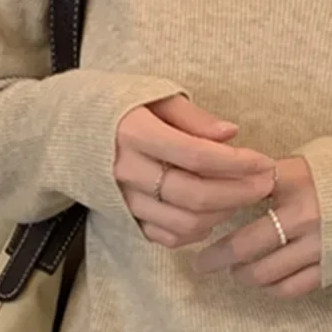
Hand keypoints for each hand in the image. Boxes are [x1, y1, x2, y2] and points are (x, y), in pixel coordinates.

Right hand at [115, 95, 275, 246]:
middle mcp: (127, 170)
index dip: (237, 162)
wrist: (66, 130)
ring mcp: (123, 199)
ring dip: (221, 213)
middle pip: (194, 194)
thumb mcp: (154, 96)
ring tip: (241, 197)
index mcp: (135, 133)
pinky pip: (165, 235)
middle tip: (265, 185)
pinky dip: (195, 231)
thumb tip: (232, 134)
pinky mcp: (122, 218)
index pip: (197, 155)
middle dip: (238, 193)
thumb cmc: (119, 106)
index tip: (265, 162)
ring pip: (184, 221)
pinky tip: (211, 215)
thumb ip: (194, 118)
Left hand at [190, 155, 321, 297]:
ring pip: (264, 272)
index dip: (214, 207)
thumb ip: (274, 174)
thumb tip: (230, 183)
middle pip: (245, 244)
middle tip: (201, 263)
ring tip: (233, 272)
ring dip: (242, 275)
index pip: (241, 193)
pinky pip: (291, 287)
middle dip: (216, 257)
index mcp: (296, 178)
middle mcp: (304, 213)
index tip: (198, 216)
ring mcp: (319, 244)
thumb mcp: (311, 158)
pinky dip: (271, 288)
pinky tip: (263, 282)